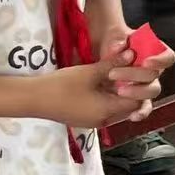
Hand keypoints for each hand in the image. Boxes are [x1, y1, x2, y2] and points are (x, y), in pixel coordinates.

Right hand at [40, 48, 163, 130]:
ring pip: (115, 107)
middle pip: (127, 106)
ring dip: (118, 92)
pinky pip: (103, 109)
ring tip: (117, 74)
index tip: (137, 69)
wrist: (34, 99)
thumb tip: (133, 54)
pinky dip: (107, 97)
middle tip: (129, 70)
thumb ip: (114, 64)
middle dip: (131, 89)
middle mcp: (103, 120)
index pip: (136, 102)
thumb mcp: (91, 72)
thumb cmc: (63, 85)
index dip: (139, 86)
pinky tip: (103, 82)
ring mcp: (92, 121)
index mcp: (108, 111)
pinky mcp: (83, 118)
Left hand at [99, 27, 173, 110]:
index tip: (146, 62)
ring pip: (151, 93)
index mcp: (155, 52)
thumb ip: (118, 39)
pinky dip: (140, 112)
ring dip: (136, 93)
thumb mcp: (115, 35)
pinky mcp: (138, 98)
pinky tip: (132, 116)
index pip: (168, 57)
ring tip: (119, 91)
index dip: (160, 61)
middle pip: (155, 77)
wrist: (105, 53)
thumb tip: (119, 46)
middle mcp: (154, 70)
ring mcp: (147, 85)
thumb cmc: (115, 42)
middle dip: (136, 76)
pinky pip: (144, 107)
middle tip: (114, 74)